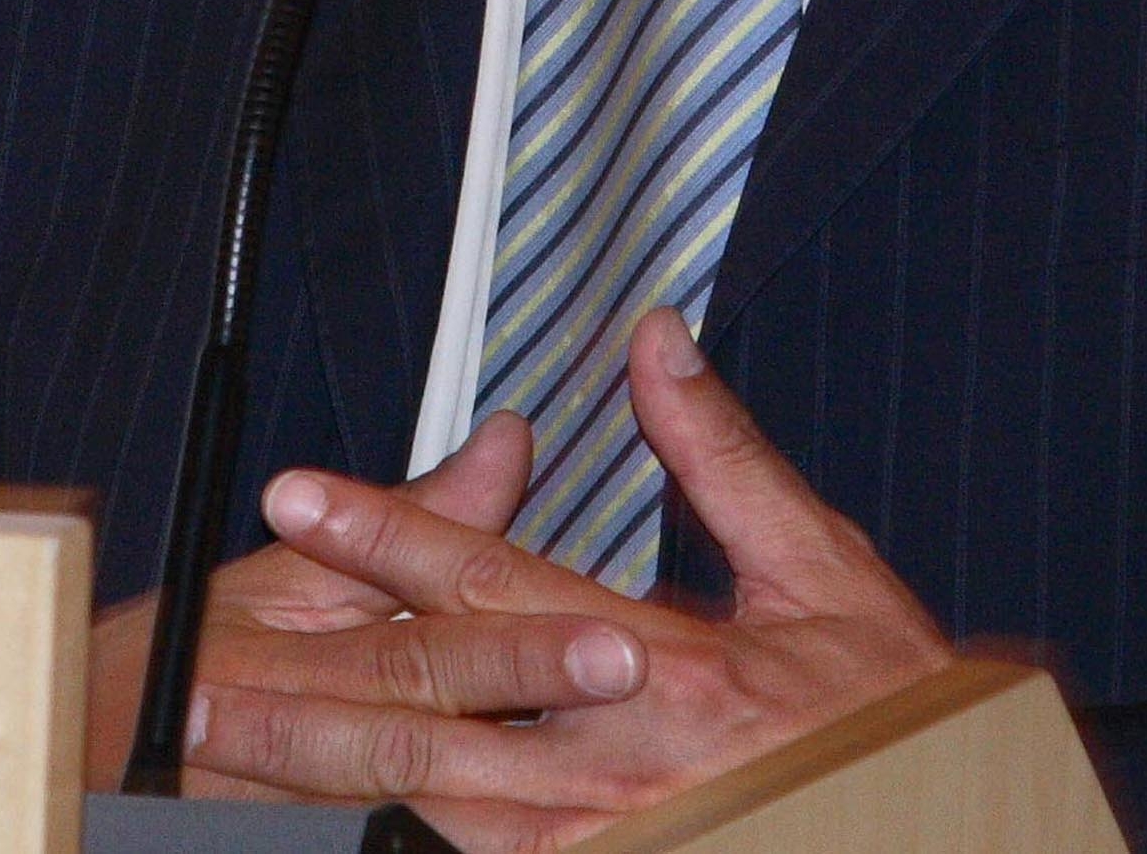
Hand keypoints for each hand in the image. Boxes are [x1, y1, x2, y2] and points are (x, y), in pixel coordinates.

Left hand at [193, 310, 953, 849]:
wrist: (953, 828)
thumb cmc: (895, 717)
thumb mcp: (822, 568)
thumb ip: (721, 456)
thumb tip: (652, 342)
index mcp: (668, 662)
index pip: (493, 583)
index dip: (386, 534)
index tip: (298, 495)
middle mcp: (621, 765)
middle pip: (430, 719)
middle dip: (301, 697)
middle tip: (193, 675)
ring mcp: (609, 847)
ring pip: (437, 813)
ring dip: (325, 784)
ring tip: (225, 764)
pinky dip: (407, 844)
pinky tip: (331, 830)